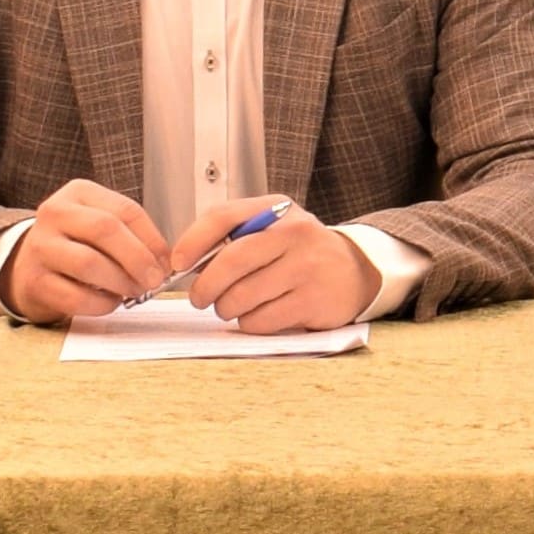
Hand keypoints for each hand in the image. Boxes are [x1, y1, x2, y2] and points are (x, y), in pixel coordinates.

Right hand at [2, 178, 170, 323]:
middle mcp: (55, 213)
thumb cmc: (74, 246)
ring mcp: (40, 246)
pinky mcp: (34, 281)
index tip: (166, 261)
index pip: (125, 210)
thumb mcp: (99, 227)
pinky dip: (101, 304)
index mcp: (78, 193)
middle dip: (138, 258)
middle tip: (154, 280)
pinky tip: (110, 303)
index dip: (153, 239)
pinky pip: (75, 296)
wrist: (26, 269)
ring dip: (121, 282)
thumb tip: (164, 262)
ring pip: (89, 263)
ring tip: (134, 292)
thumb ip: (131, 236)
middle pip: (105, 229)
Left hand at [174, 195, 375, 333]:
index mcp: (276, 210)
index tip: (177, 264)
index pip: (224, 217)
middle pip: (231, 262)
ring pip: (243, 296)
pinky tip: (258, 314)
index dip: (193, 242)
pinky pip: (261, 320)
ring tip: (231, 306)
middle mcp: (295, 233)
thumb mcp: (272, 227)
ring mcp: (307, 267)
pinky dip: (249, 323)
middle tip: (199, 298)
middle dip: (205, 286)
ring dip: (226, 308)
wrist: (355, 271)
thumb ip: (232, 235)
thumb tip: (184, 263)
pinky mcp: (313, 301)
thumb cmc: (300, 251)